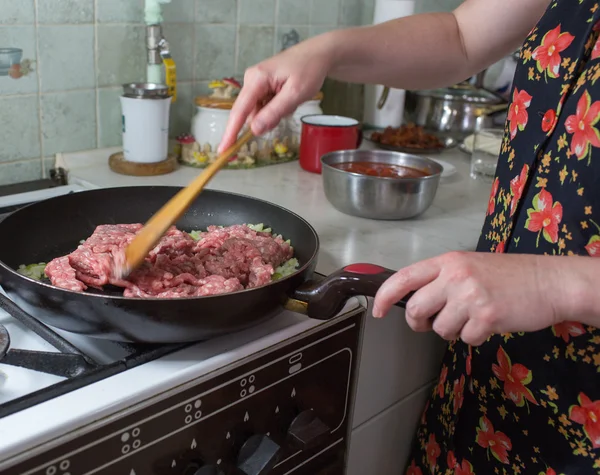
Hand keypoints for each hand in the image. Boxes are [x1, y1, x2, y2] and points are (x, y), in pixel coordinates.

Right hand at [219, 36, 334, 151]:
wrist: (318, 54)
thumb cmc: (309, 69)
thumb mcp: (294, 94)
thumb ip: (274, 112)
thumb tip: (254, 130)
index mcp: (256, 79)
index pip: (239, 111)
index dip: (231, 132)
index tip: (222, 149)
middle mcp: (251, 80)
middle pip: (250, 113)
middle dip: (269, 117)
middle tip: (289, 107)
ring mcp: (256, 83)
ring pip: (260, 112)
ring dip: (276, 113)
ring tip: (292, 99)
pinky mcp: (262, 87)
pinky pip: (265, 106)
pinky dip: (278, 108)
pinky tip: (289, 98)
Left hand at [372, 251, 568, 345]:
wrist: (550, 282)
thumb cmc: (510, 275)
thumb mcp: (470, 266)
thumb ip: (442, 279)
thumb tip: (415, 301)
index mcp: (448, 261)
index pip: (405, 277)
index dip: (386, 296)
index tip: (378, 310)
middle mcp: (455, 276)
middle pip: (416, 309)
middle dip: (419, 322)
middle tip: (432, 322)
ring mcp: (470, 295)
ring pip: (439, 328)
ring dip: (452, 330)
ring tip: (471, 318)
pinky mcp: (487, 316)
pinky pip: (465, 338)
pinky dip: (475, 337)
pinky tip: (489, 323)